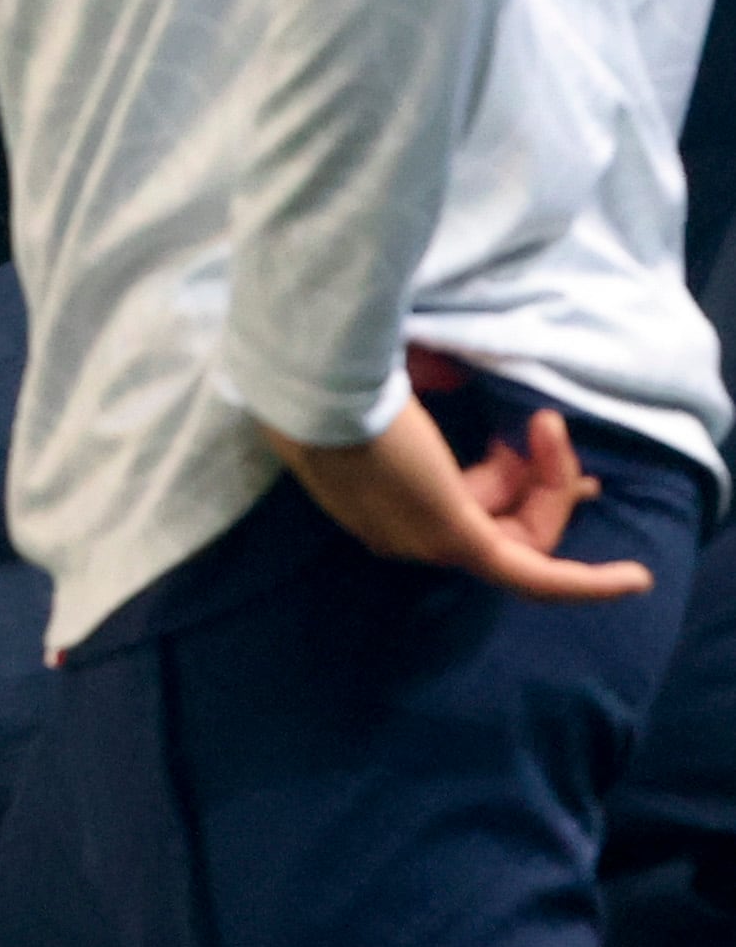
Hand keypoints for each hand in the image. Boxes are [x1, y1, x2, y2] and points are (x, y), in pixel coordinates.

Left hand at [263, 396, 654, 602]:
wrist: (312, 368)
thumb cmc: (338, 364)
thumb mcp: (387, 375)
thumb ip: (426, 379)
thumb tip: (455, 373)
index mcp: (376, 494)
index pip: (464, 500)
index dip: (515, 472)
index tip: (542, 428)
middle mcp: (399, 530)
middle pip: (498, 521)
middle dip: (541, 481)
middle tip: (550, 428)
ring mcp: (426, 539)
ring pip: (522, 536)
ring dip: (553, 483)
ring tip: (546, 424)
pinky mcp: (453, 536)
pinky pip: (534, 576)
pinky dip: (585, 582)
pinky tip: (633, 579)